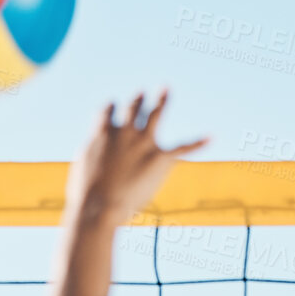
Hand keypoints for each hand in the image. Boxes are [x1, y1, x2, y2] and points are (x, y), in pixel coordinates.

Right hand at [65, 91, 205, 227]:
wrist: (100, 205)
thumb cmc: (86, 193)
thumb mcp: (83, 167)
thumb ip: (91, 155)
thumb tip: (93, 157)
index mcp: (103, 131)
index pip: (107, 110)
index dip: (110, 108)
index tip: (112, 108)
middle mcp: (125, 131)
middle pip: (132, 107)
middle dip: (137, 99)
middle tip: (142, 92)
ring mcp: (143, 142)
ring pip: (154, 114)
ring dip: (161, 101)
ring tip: (165, 90)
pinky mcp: (160, 157)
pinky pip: (183, 147)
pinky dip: (198, 142)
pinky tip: (211, 137)